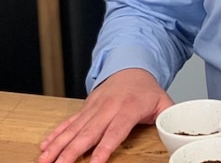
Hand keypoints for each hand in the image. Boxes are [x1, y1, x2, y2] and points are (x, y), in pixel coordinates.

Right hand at [38, 68, 173, 162]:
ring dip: (57, 146)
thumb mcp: (163, 102)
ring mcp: (93, 107)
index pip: (115, 131)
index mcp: (128, 109)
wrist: (131, 66)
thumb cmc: (147, 89)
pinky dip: (55, 134)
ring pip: (73, 129)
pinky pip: (68, 122)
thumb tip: (175, 132)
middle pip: (88, 133)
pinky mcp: (85, 108)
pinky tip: (44, 146)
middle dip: (72, 152)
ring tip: (44, 160)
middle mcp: (108, 108)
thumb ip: (169, 117)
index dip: (104, 148)